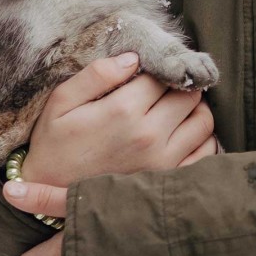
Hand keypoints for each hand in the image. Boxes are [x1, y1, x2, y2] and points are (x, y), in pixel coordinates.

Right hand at [21, 52, 217, 186]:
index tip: (149, 73)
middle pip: (189, 94)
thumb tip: (134, 57)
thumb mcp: (61, 102)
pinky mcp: (170, 181)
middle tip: (164, 89)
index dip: (159, 68)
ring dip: (194, 109)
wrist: (49, 197)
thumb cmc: (55, 146)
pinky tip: (182, 133)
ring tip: (174, 108)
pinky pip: (206, 152)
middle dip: (180, 85)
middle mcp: (148, 135)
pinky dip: (201, 137)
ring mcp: (163, 161)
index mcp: (123, 110)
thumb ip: (97, 74)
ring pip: (203, 120)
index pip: (163, 74)